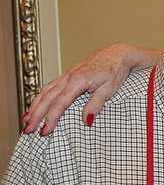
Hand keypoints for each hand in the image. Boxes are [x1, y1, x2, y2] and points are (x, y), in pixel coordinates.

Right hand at [22, 43, 137, 134]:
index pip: (60, 102)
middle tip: (28, 130)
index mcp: (78, 80)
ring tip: (26, 120)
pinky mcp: (68, 75)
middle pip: (47, 98)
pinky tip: (36, 105)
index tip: (45, 131)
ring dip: (34, 106)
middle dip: (36, 115)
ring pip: (45, 91)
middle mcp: (69, 76)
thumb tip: (86, 121)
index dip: (51, 118)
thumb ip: (96, 104)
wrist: (117, 53)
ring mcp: (67, 74)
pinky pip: (50, 87)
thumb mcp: (109, 89)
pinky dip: (40, 97)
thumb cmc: (115, 70)